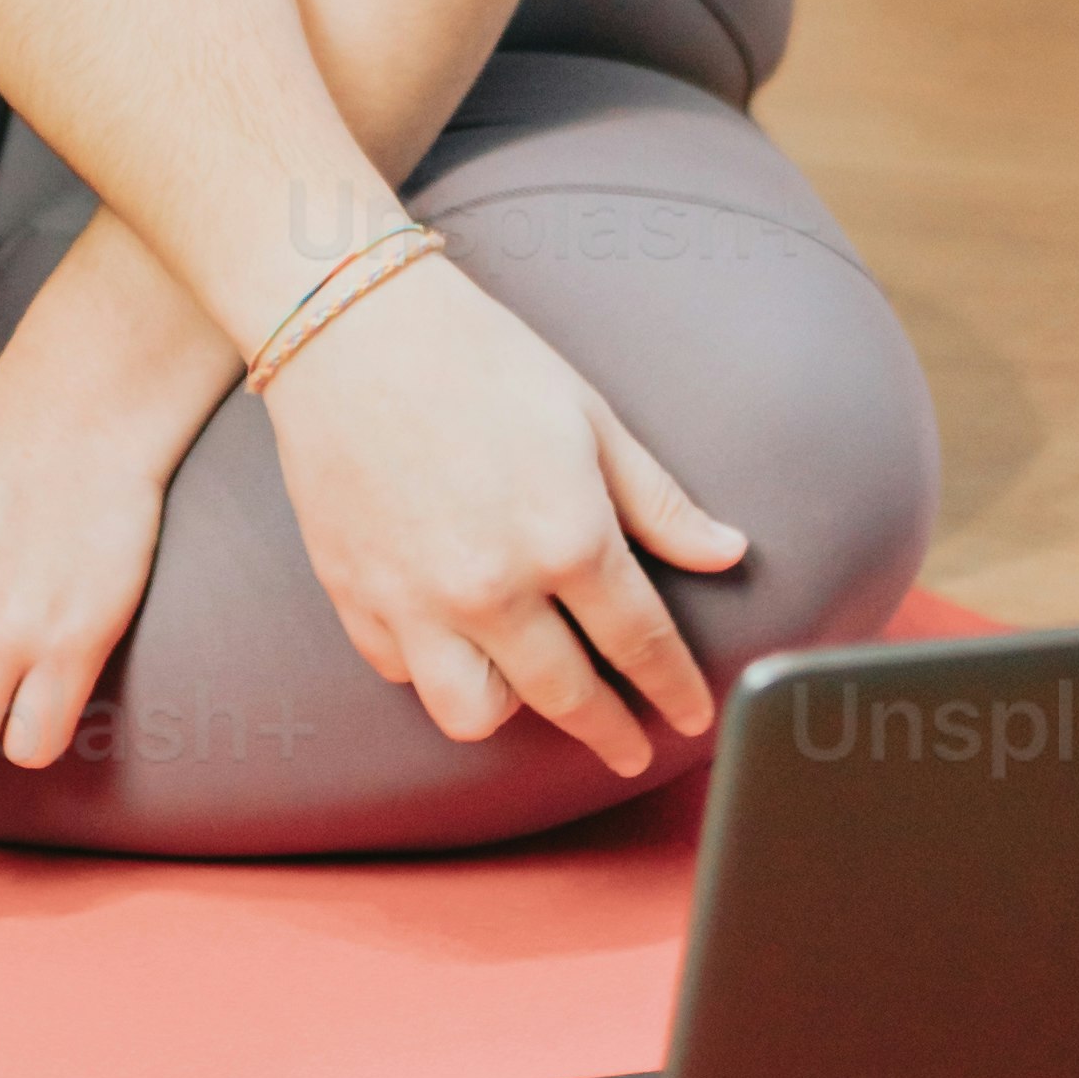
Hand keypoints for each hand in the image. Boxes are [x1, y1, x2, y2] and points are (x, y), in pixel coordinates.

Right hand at [262, 249, 747, 773]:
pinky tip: (451, 638)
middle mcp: (492, 588)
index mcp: (565, 537)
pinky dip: (431, 666)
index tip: (690, 717)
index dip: (674, 688)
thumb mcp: (590, 419)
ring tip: (531, 691)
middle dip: (610, 732)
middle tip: (631, 749)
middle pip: (567, 697)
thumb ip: (659, 503)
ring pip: (474, 714)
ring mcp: (415, 601)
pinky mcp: (356, 596)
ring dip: (514, 709)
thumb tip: (728, 554)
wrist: (350, 328)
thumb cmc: (478, 359)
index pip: (640, 642)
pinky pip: (402, 672)